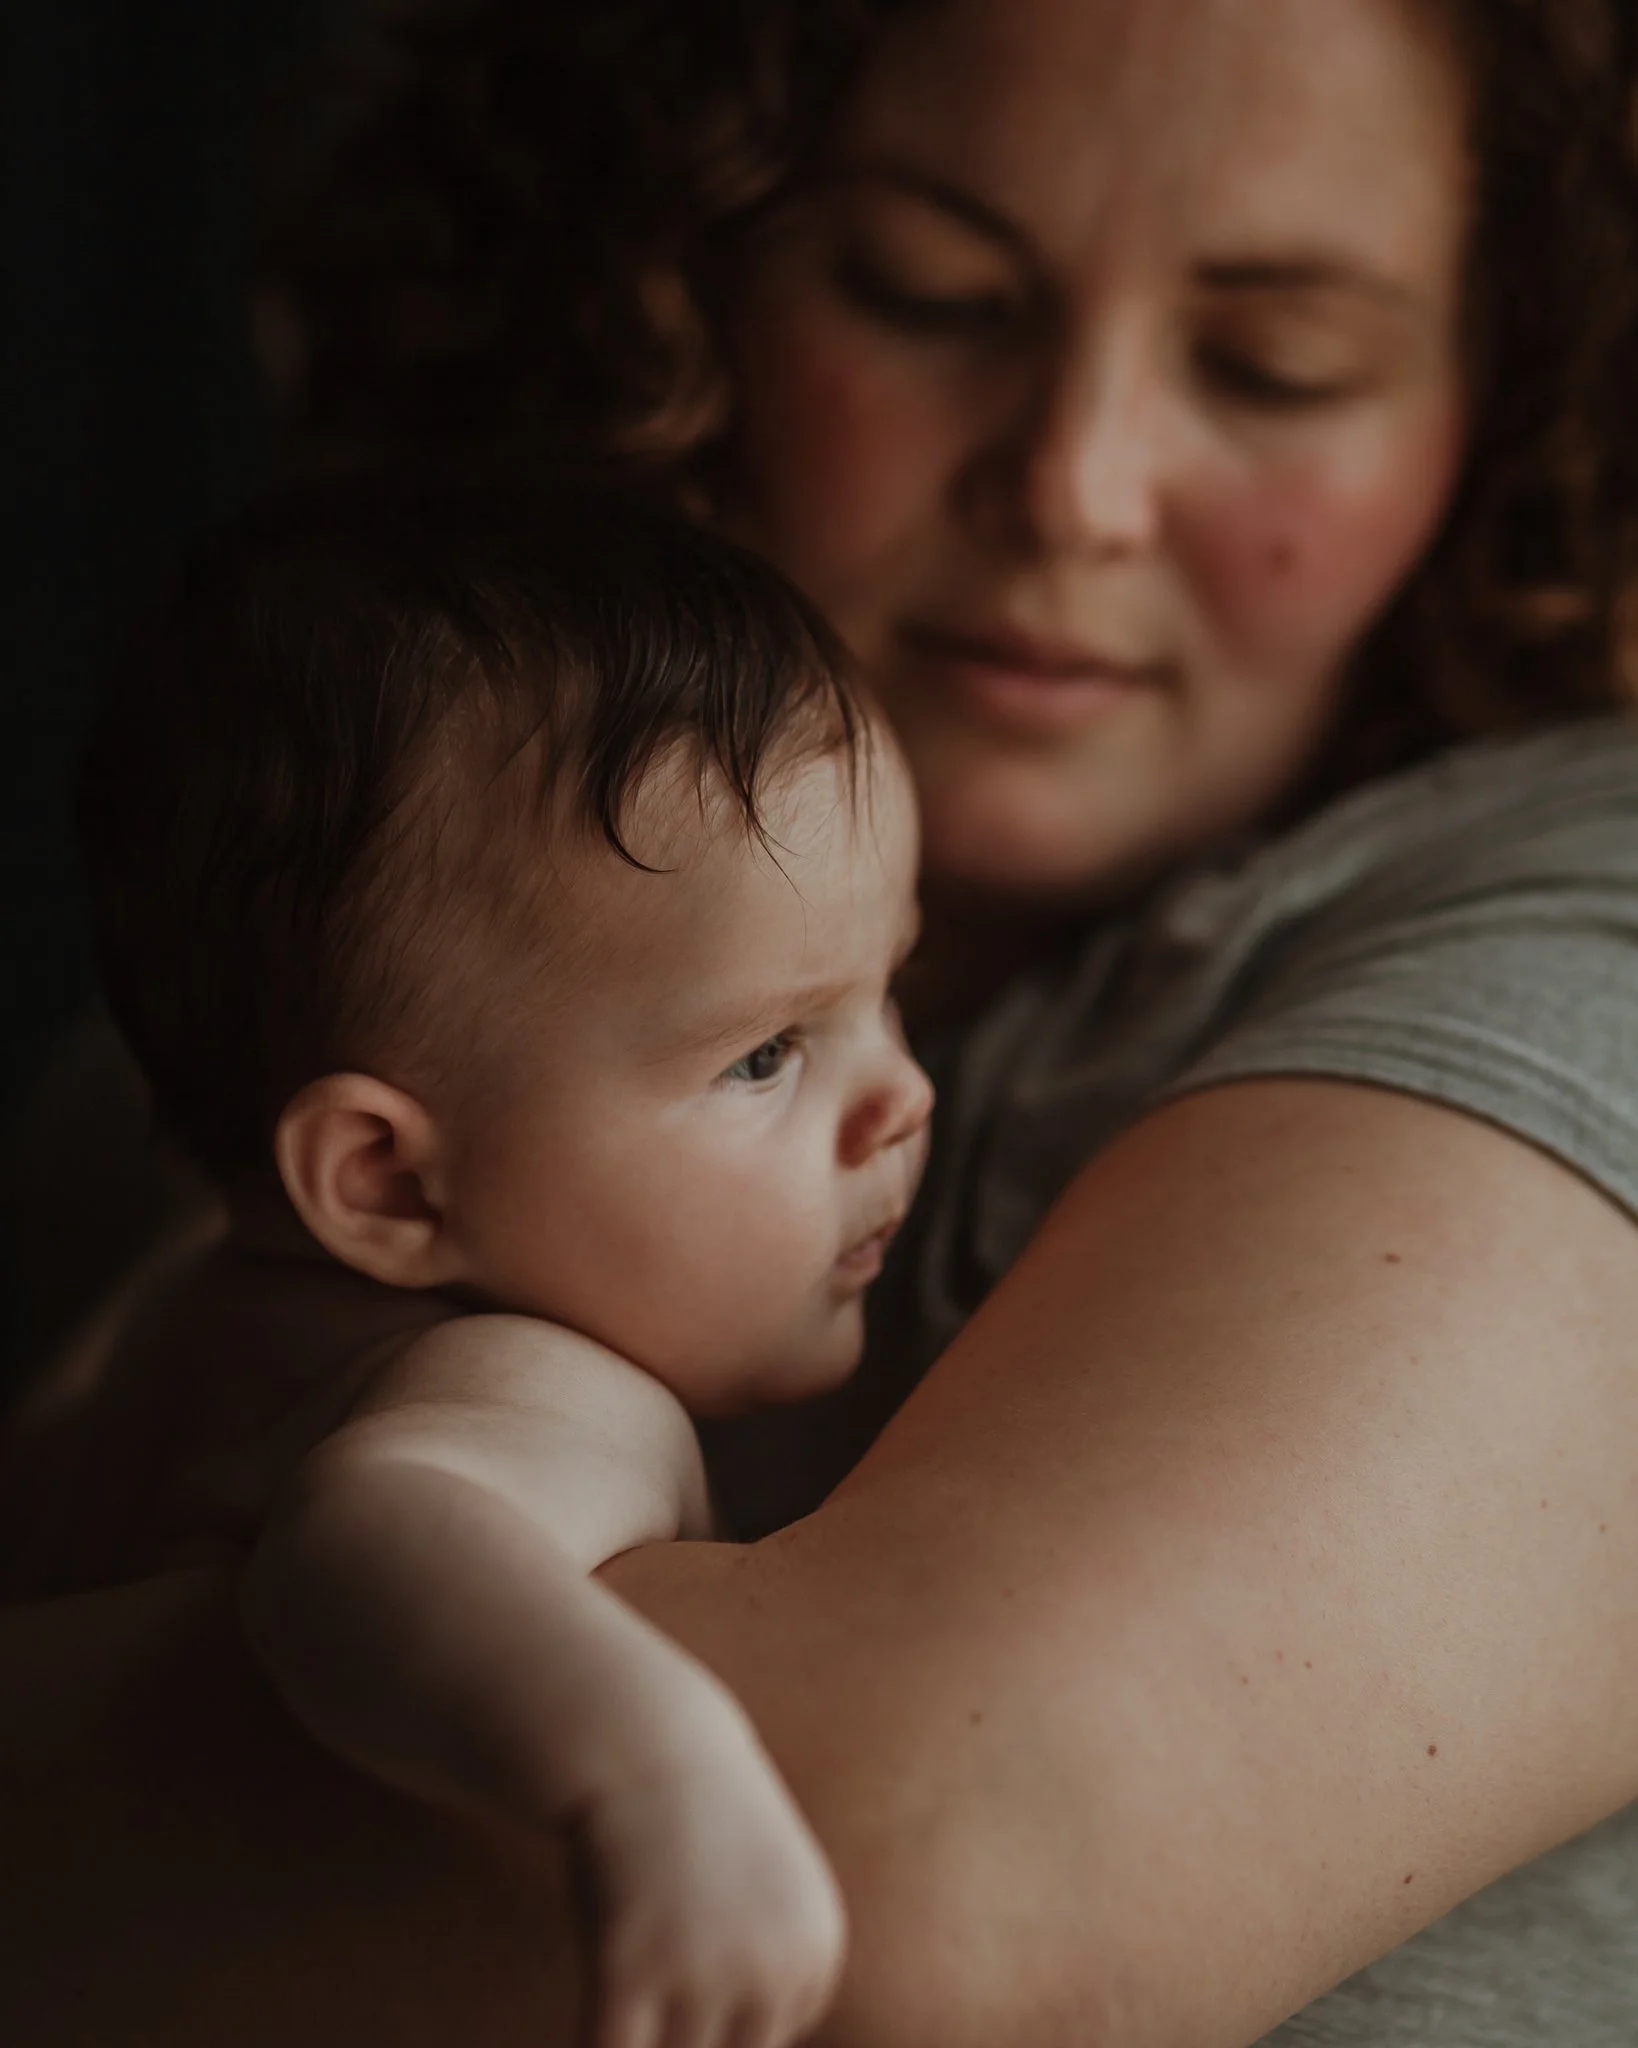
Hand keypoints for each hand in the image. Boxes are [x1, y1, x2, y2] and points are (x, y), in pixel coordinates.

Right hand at [575, 1691, 845, 2047]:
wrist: (644, 1746)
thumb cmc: (699, 1822)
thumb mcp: (769, 1894)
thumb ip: (772, 1969)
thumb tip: (737, 2043)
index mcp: (817, 1947)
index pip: (771, 2036)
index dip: (725, 2010)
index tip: (696, 1951)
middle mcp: (773, 1966)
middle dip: (690, 2025)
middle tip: (662, 1957)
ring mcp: (702, 1969)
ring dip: (644, 2027)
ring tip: (632, 1962)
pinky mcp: (629, 1968)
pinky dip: (595, 2044)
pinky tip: (591, 2014)